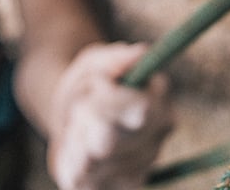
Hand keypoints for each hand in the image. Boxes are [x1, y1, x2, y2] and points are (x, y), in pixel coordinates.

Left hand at [47, 42, 172, 189]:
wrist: (73, 119)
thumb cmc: (89, 87)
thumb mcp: (95, 63)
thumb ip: (114, 58)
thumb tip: (140, 53)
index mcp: (160, 107)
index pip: (140, 108)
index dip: (108, 98)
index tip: (95, 83)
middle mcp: (155, 143)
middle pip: (107, 141)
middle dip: (84, 121)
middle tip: (82, 110)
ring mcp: (136, 172)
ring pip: (88, 160)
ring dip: (74, 139)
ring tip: (78, 128)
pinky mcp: (114, 189)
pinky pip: (79, 178)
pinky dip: (69, 160)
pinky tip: (76, 150)